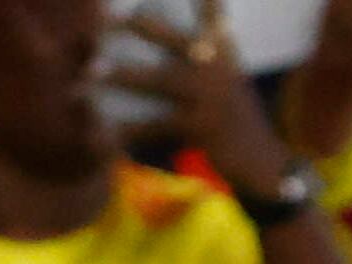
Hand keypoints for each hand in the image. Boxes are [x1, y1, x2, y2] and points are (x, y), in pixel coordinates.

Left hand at [111, 4, 283, 199]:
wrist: (260, 161)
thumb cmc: (235, 114)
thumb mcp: (231, 72)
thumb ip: (214, 39)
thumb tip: (200, 13)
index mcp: (223, 50)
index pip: (212, 13)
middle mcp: (218, 68)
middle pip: (174, 40)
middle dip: (140, 27)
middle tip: (105, 20)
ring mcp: (210, 98)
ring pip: (159, 81)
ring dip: (122, 75)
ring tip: (90, 71)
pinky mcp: (201, 129)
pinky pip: (156, 126)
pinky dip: (129, 128)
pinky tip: (103, 130)